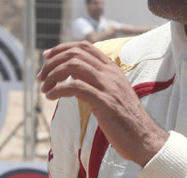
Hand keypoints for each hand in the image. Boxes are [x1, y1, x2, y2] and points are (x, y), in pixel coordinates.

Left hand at [37, 41, 167, 166]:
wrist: (145, 139)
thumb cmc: (126, 120)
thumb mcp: (112, 93)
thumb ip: (96, 81)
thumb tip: (73, 75)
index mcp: (112, 69)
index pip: (85, 46)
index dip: (62, 48)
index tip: (47, 56)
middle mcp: (110, 73)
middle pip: (75, 53)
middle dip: (53, 62)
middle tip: (41, 76)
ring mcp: (108, 86)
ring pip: (73, 66)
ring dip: (53, 75)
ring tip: (44, 88)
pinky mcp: (104, 102)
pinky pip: (75, 87)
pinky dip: (58, 89)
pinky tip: (50, 97)